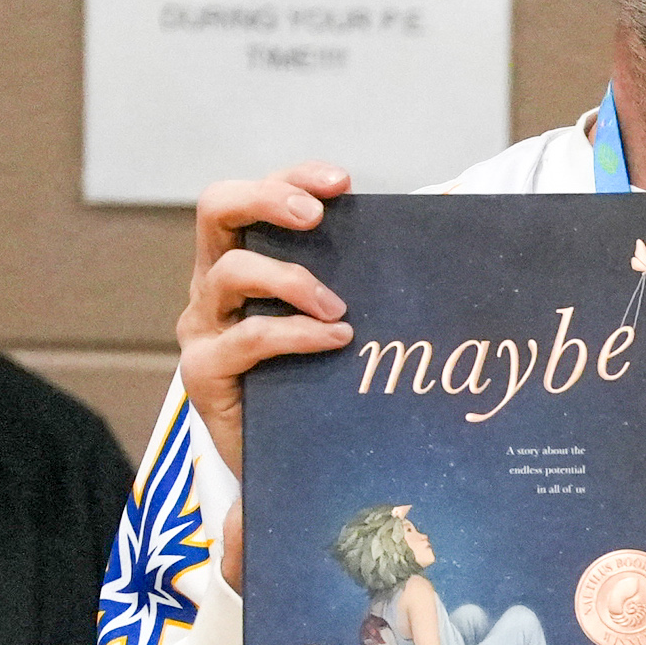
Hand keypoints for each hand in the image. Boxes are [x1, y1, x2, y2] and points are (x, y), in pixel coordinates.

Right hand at [175, 166, 356, 579]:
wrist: (284, 466)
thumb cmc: (313, 384)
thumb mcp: (335, 321)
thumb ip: (363, 277)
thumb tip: (443, 219)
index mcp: (239, 259)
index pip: (252, 197)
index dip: (291, 178)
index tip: (343, 183)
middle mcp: (212, 286)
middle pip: (216, 210)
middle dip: (268, 199)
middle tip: (316, 217)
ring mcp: (203, 328)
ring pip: (233, 273)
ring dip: (293, 281)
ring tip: (340, 309)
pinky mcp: (204, 373)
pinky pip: (248, 339)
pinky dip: (295, 334)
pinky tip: (334, 340)